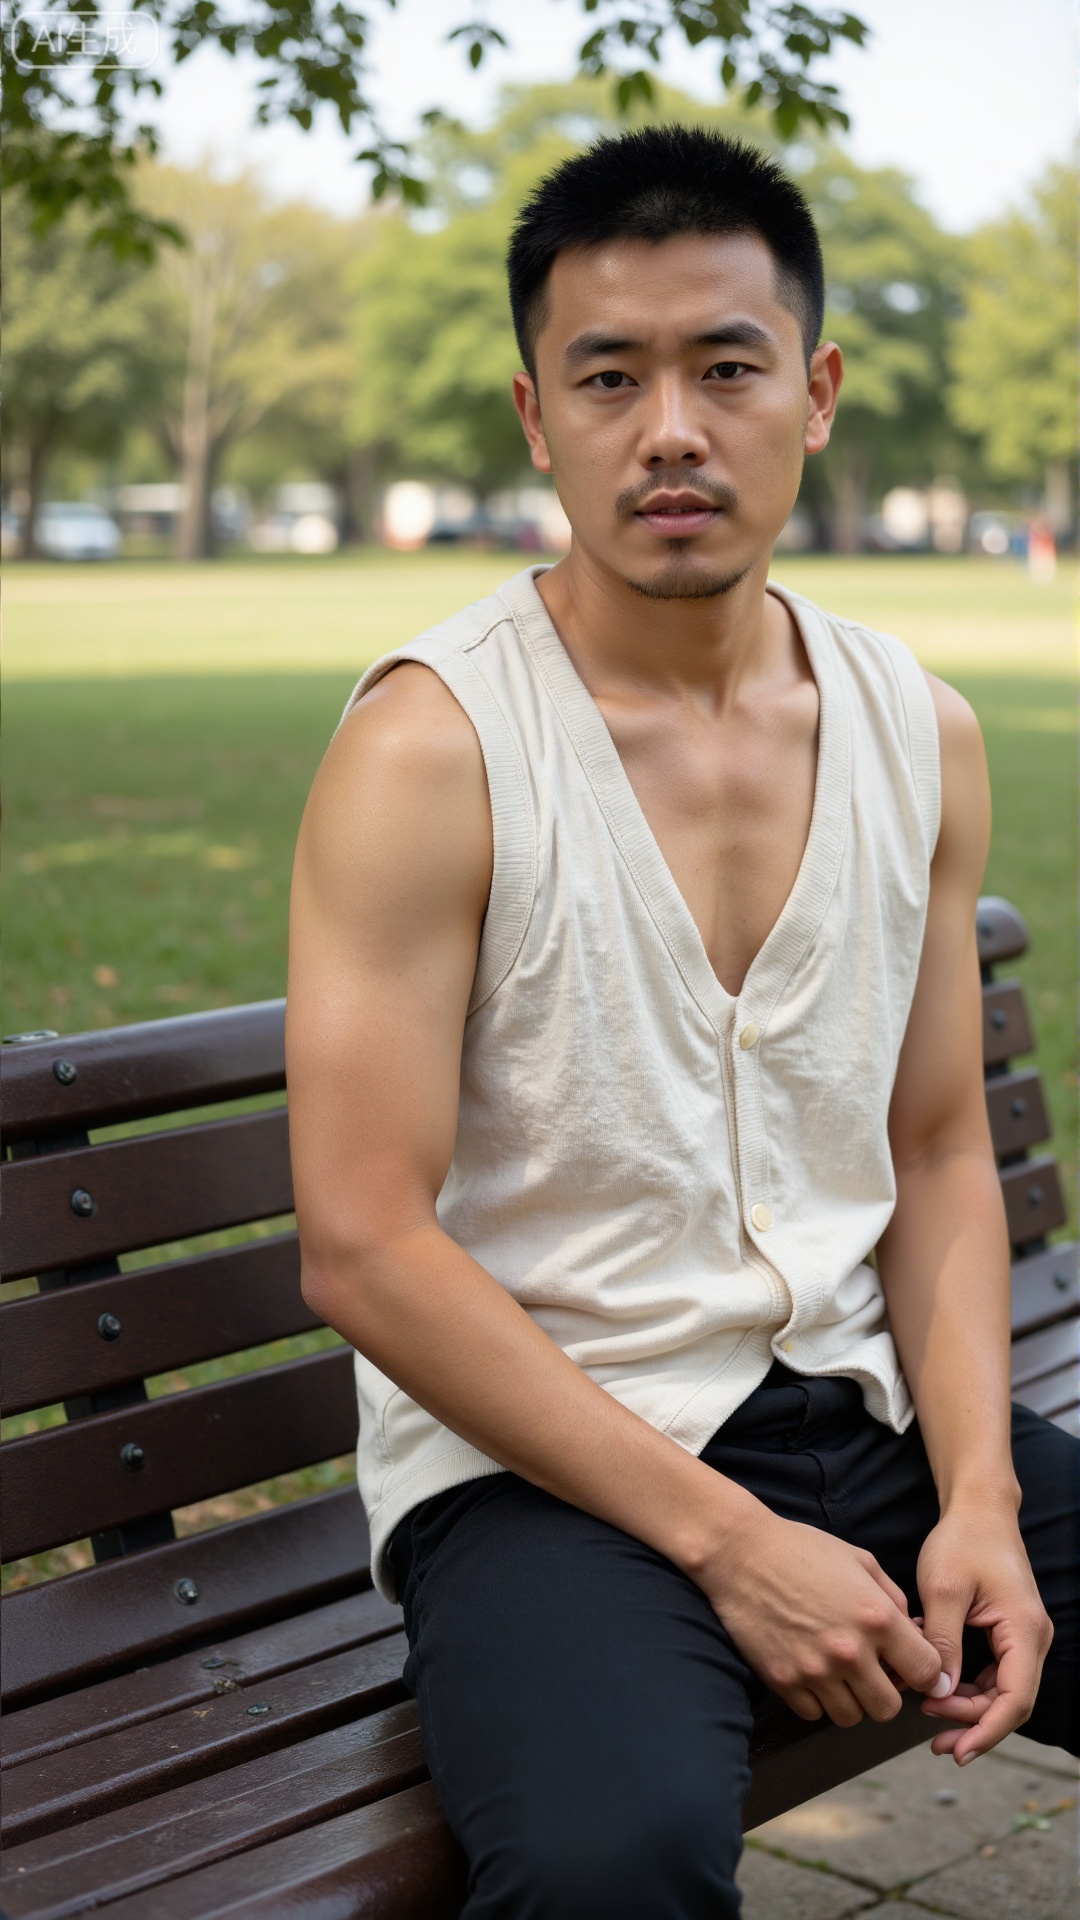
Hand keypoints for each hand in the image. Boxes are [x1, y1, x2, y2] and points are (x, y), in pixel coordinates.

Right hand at [699, 1507, 944, 1725]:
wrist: (741, 1552)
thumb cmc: (802, 1549)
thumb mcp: (860, 1560)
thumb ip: (894, 1598)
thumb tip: (912, 1633)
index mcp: (876, 1617)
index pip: (927, 1671)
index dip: (925, 1671)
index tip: (912, 1666)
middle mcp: (849, 1650)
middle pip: (889, 1708)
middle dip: (886, 1692)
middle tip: (871, 1671)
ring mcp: (814, 1670)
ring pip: (852, 1717)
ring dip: (851, 1699)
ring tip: (838, 1671)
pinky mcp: (783, 1681)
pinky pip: (814, 1714)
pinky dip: (816, 1700)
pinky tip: (810, 1671)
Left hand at [916, 1501, 1052, 1763]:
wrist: (978, 1509)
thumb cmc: (962, 1541)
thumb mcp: (943, 1591)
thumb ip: (942, 1643)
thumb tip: (939, 1691)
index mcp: (1023, 1630)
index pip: (1015, 1700)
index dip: (986, 1731)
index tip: (957, 1749)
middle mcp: (1031, 1638)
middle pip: (1009, 1701)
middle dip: (973, 1723)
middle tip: (935, 1739)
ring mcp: (1022, 1636)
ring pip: (1001, 1690)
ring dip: (968, 1707)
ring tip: (928, 1712)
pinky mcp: (1008, 1632)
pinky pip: (993, 1673)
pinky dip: (967, 1684)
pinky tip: (936, 1683)